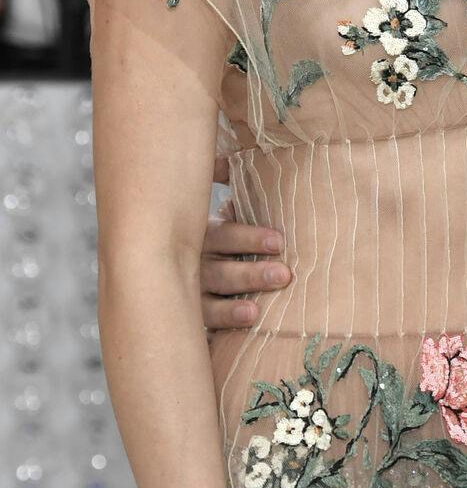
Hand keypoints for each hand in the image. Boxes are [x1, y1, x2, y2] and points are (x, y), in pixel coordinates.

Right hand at [201, 159, 288, 334]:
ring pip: (207, 302)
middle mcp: (187, 265)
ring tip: (256, 310)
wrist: (160, 275)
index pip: (221, 235)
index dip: (247, 238)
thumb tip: (227, 160)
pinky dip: (220, 328)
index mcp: (197, 234)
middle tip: (284, 274)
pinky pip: (202, 327)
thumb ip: (221, 180)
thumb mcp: (210, 208)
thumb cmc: (210, 234)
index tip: (279, 241)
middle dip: (250, 273)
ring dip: (232, 308)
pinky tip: (239, 328)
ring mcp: (185, 296)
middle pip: (217, 270)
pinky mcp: (189, 321)